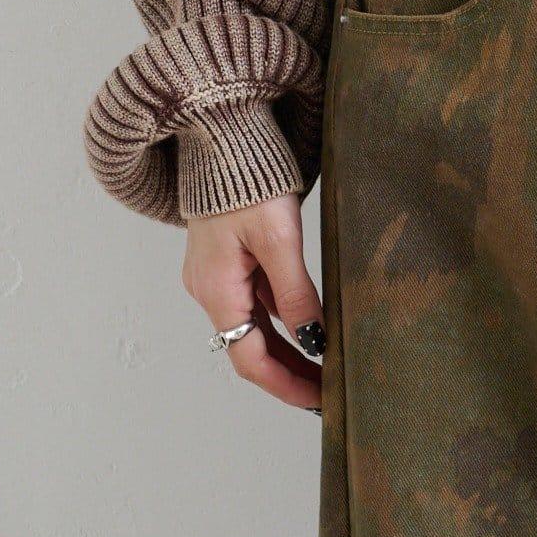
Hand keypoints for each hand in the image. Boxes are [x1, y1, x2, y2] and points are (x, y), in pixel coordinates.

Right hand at [182, 192, 324, 410]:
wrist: (222, 135)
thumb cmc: (250, 181)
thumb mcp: (279, 239)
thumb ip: (296, 293)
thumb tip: (313, 341)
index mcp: (216, 289)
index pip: (249, 358)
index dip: (285, 384)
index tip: (318, 401)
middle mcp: (209, 288)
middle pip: (249, 347)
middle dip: (287, 372)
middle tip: (327, 392)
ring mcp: (216, 273)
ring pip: (253, 324)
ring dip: (285, 347)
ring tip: (324, 365)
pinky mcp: (227, 257)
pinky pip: (254, 299)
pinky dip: (280, 317)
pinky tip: (308, 324)